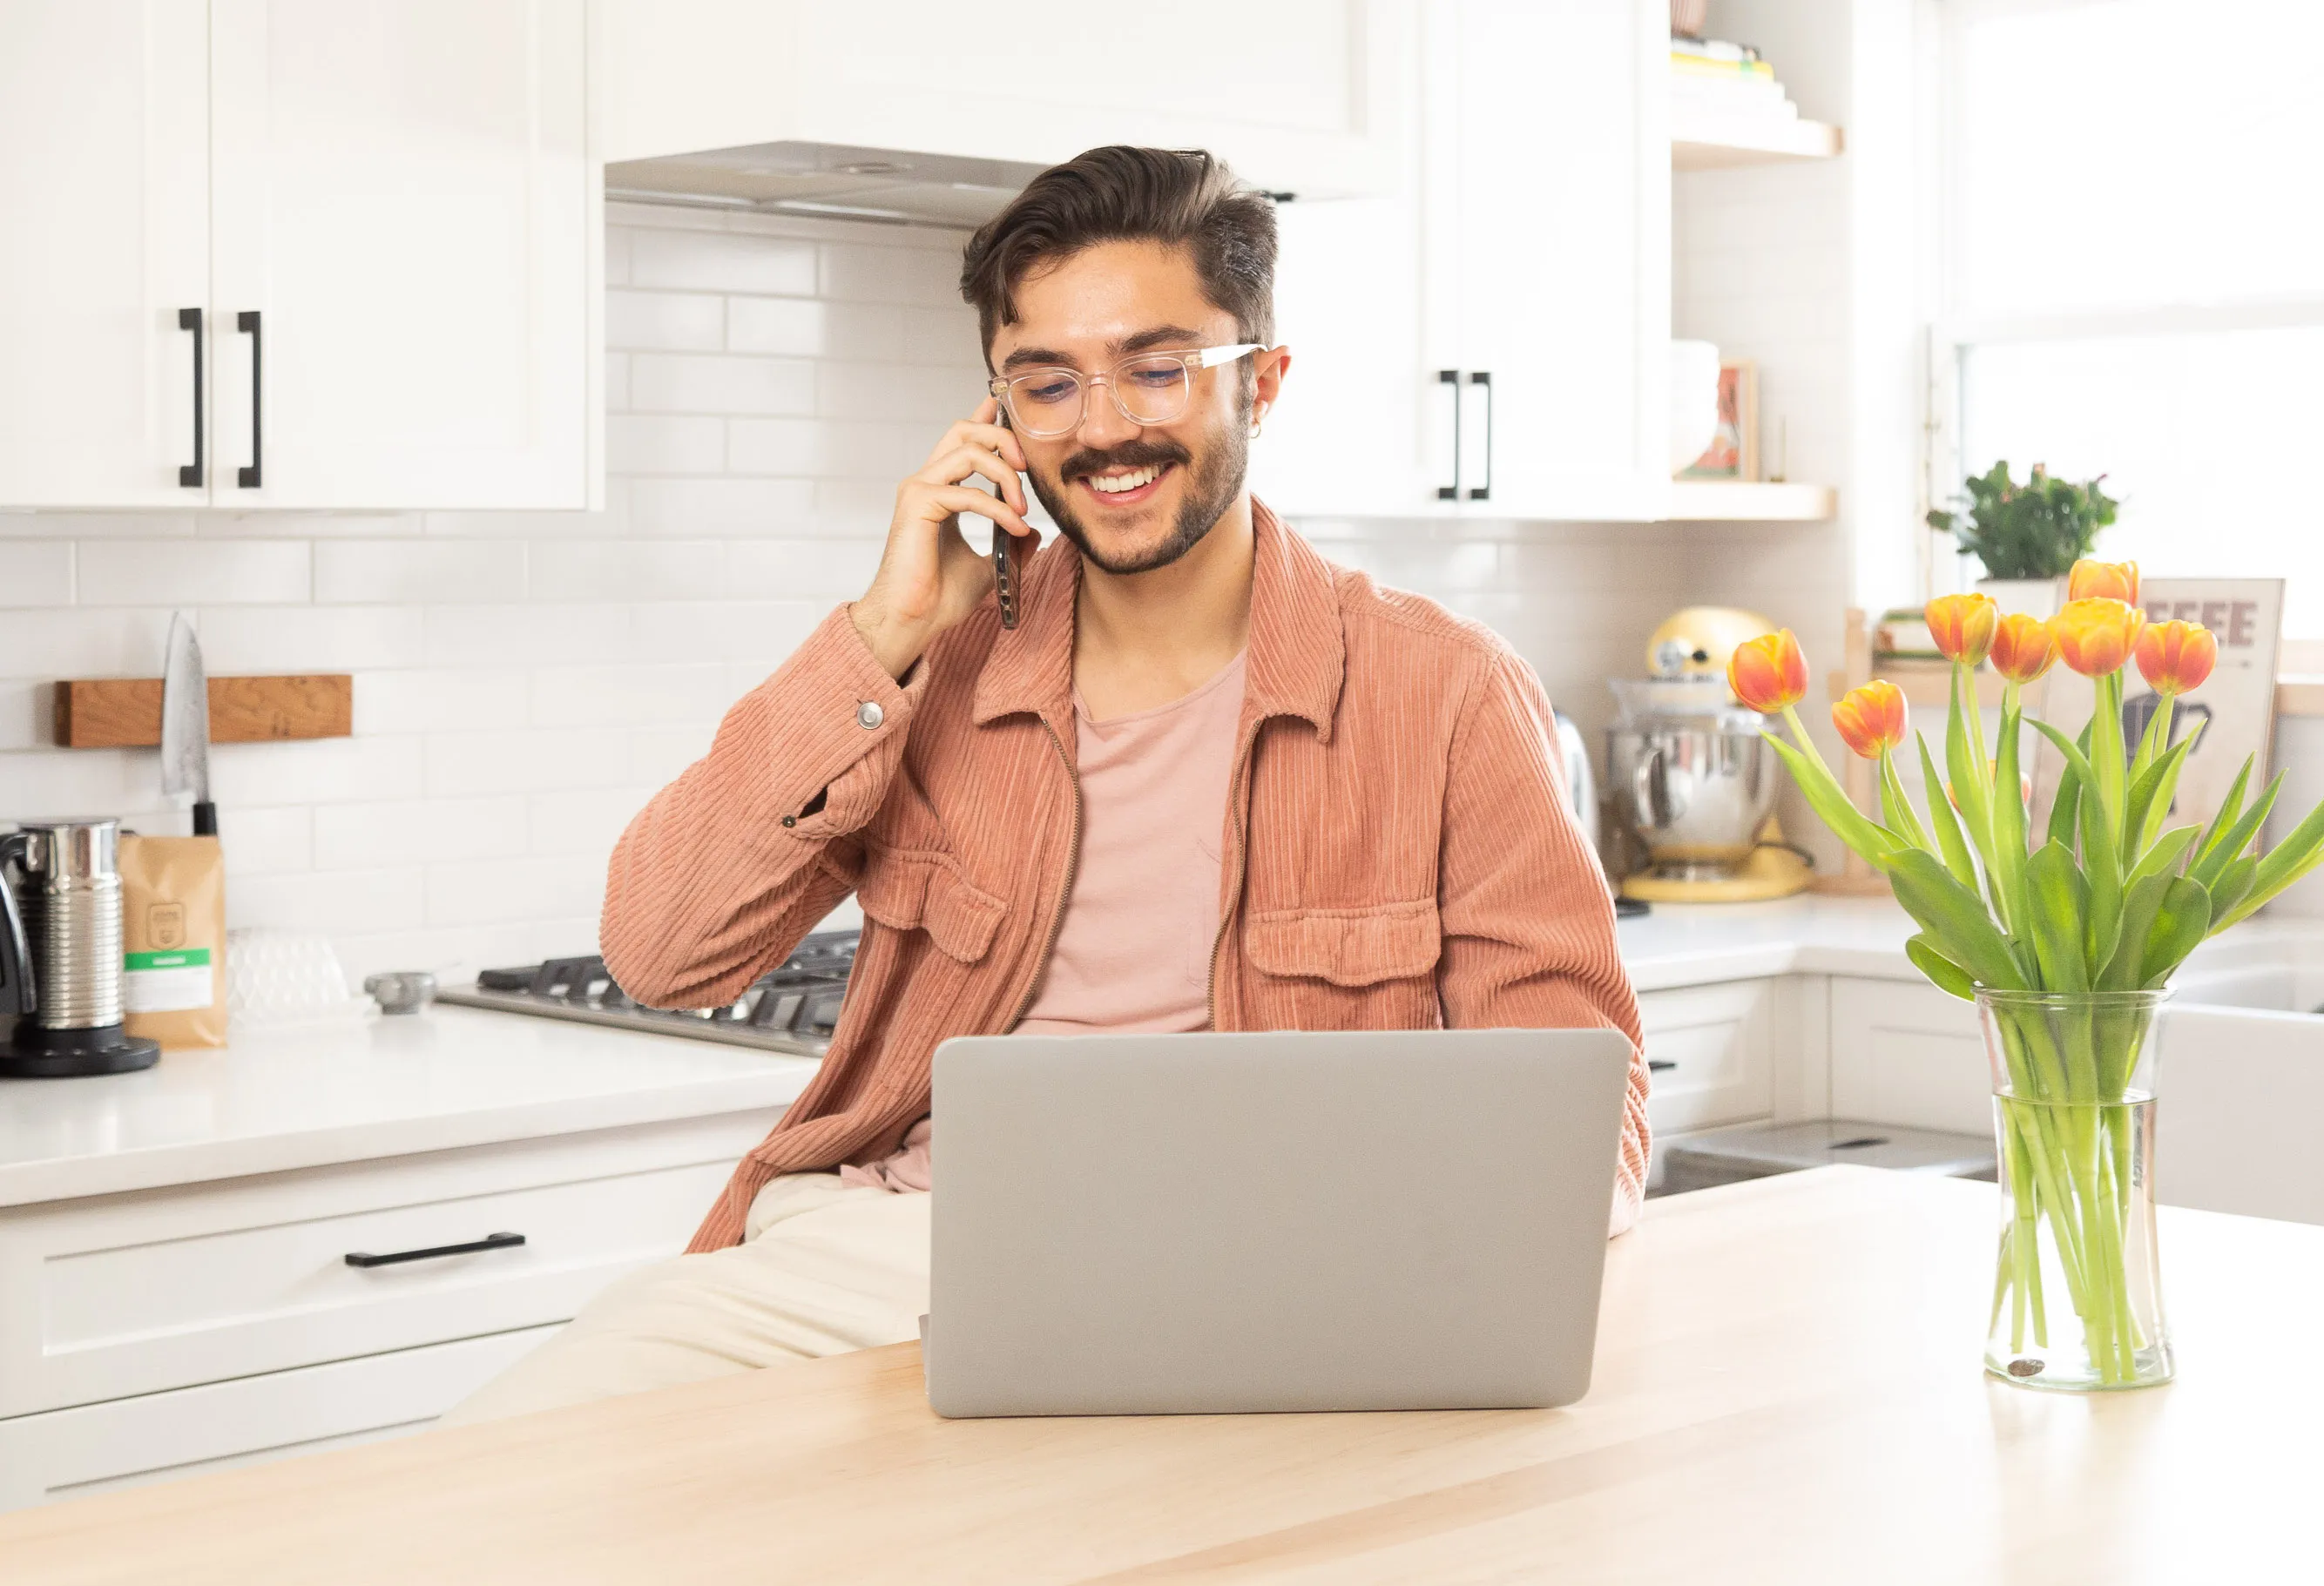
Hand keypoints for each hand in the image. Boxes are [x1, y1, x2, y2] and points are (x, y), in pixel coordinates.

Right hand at [851, 397, 1036, 679]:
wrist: (912, 621)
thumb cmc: (938, 597)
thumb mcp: (987, 566)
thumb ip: (1008, 544)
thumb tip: (1035, 533)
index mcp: (939, 489)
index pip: (962, 441)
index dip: (984, 417)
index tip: (1003, 404)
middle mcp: (925, 482)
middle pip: (964, 430)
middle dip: (1002, 436)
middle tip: (1027, 466)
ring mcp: (918, 489)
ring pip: (969, 452)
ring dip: (1006, 476)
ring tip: (1022, 509)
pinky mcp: (918, 505)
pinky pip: (968, 493)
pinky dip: (998, 509)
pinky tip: (1016, 528)